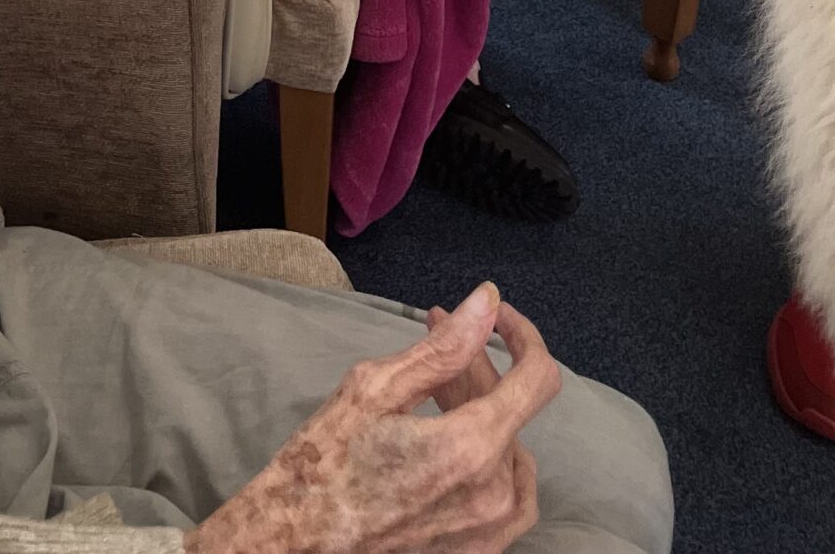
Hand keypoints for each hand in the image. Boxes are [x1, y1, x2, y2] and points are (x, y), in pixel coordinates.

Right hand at [184, 284, 556, 553]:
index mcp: (471, 450)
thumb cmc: (327, 461)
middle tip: (434, 330)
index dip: (522, 335)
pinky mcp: (480, 548)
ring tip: (434, 383)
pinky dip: (491, 453)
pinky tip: (455, 433)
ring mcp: (490, 529)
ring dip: (479, 406)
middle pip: (510, 408)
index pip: (536, 378)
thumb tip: (486, 304)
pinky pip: (509, 490)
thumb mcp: (376, 387)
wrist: (297, 540)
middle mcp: (493, 494)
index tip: (497, 314)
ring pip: (508, 445)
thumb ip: (443, 347)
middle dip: (476, 364)